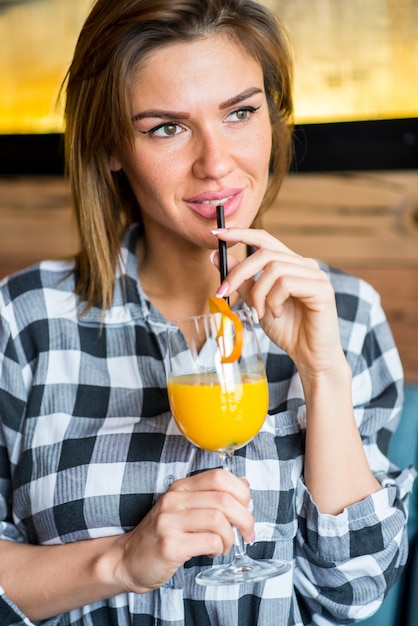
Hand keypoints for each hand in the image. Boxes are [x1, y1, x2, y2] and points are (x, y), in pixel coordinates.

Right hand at [113, 469, 252, 592]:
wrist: (127, 559)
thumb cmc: (161, 535)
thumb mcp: (185, 508)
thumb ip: (212, 496)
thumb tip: (244, 484)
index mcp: (181, 488)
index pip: (219, 476)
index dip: (241, 492)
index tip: (246, 509)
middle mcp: (174, 500)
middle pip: (224, 499)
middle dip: (245, 518)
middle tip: (246, 533)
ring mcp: (169, 522)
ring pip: (218, 520)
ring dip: (230, 537)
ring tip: (225, 545)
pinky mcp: (169, 546)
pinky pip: (209, 542)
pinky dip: (219, 548)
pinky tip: (212, 552)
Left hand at [211, 228, 345, 377]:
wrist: (309, 356)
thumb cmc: (287, 329)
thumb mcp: (257, 301)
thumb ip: (242, 280)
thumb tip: (216, 257)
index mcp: (290, 264)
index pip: (265, 239)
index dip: (241, 233)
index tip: (217, 233)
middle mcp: (305, 264)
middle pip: (265, 253)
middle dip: (239, 272)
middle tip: (223, 291)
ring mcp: (316, 275)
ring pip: (274, 269)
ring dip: (259, 293)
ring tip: (260, 313)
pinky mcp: (321, 288)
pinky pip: (286, 283)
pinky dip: (274, 301)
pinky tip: (276, 315)